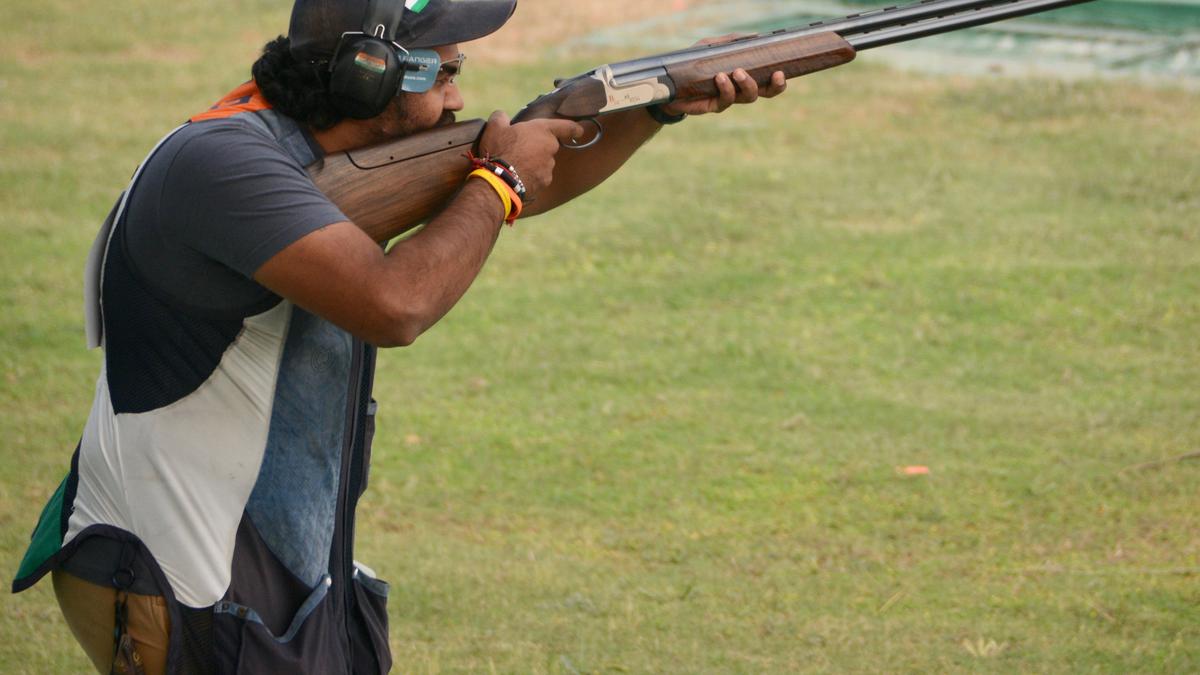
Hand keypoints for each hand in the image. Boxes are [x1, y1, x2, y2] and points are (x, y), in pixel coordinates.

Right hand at [478, 111, 583, 199]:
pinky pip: (538, 177)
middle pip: (549, 146)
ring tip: (514, 165)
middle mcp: (550, 148)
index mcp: (542, 131)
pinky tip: (516, 177)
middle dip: (538, 147)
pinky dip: (530, 177)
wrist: (500, 181)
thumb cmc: (499, 150)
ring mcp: (548, 168)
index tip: (579, 131)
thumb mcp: (495, 127)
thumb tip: (502, 116)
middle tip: (519, 149)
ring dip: (533, 163)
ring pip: (543, 163)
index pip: (566, 127)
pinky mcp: (544, 183)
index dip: (574, 128)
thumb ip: (501, 117)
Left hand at [658, 34, 787, 116]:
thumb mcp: (710, 47)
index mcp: (743, 77)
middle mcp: (739, 90)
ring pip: (748, 97)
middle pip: (764, 93)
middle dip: (773, 86)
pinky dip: (725, 87)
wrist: (669, 83)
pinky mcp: (713, 106)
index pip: (767, 82)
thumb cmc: (693, 63)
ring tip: (738, 71)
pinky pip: (725, 100)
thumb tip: (754, 35)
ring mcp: (727, 99)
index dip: (778, 81)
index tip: (782, 71)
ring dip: (747, 83)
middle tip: (775, 74)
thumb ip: (730, 41)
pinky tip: (720, 77)